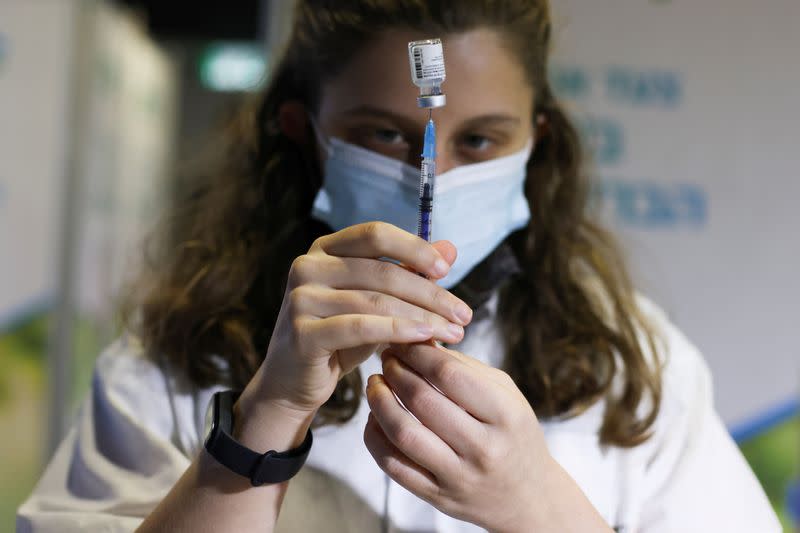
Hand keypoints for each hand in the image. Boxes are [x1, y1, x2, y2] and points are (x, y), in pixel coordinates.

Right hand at [241, 222, 472, 421]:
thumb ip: (409, 273)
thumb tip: (451, 248)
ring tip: (453, 331)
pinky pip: (359, 327)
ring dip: (422, 316)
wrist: (295, 381)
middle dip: (430, 292)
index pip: (375, 234)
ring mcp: (301, 298)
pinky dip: (397, 331)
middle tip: (463, 312)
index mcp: (325, 249)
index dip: (414, 247)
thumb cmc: (340, 337)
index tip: (447, 269)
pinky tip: (424, 337)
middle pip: (382, 270)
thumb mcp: (377, 302)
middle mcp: (307, 266)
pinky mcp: (302, 332)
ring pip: (375, 300)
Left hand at [364, 343, 609, 532]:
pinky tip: (375, 417)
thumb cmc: (514, 434)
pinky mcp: (438, 497)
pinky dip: (375, 437)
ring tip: (375, 384)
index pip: (448, 374)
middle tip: (386, 358)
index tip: (402, 341)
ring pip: (403, 434)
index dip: (417, 353)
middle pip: (422, 400)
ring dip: (379, 402)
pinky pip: (393, 466)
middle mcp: (483, 448)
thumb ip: (465, 368)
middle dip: (395, 372)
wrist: (528, 496)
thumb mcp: (506, 394)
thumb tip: (420, 342)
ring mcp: (459, 476)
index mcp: (505, 415)